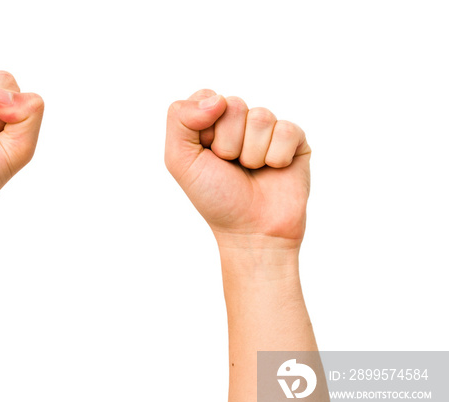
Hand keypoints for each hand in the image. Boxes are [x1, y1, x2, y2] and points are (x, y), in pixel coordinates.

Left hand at [165, 90, 310, 247]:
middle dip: (228, 143)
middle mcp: (239, 122)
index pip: (207, 97)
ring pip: (260, 117)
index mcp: (210, 122)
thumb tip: (218, 98)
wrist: (251, 231)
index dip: (205, 129)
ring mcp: (268, 129)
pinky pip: (286, 130)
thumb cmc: (215, 198)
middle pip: (234, 104)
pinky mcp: (295, 139)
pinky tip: (273, 171)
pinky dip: (276, 157)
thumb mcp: (180, 160)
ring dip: (252, 154)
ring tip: (251, 171)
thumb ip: (180, 120)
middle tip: (231, 166)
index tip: (207, 155)